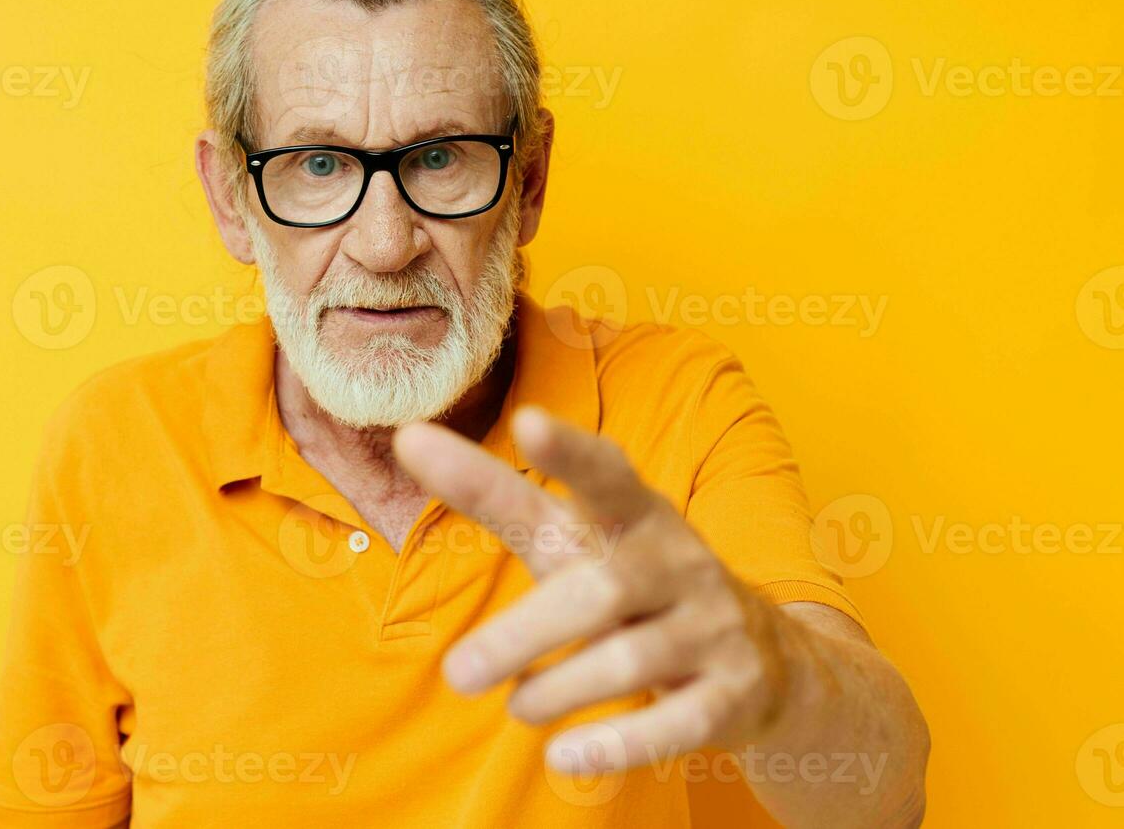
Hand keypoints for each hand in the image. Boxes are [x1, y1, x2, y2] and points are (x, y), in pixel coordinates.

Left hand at [392, 405, 799, 773]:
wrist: (769, 659)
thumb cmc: (635, 584)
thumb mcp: (577, 538)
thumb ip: (500, 497)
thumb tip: (409, 439)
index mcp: (635, 514)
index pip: (603, 474)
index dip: (569, 452)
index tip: (528, 421)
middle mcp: (676, 562)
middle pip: (598, 591)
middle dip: (524, 634)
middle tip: (457, 675)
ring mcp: (710, 629)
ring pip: (628, 660)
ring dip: (557, 690)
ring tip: (516, 705)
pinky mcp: (731, 695)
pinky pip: (675, 724)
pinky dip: (617, 743)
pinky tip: (565, 757)